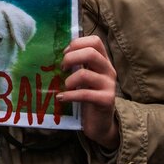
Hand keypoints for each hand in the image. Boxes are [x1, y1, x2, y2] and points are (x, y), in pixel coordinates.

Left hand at [59, 35, 118, 149]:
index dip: (77, 43)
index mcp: (103, 61)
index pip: (95, 41)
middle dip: (71, 58)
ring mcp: (109, 85)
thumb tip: (54, 52)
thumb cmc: (88, 96)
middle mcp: (109, 70)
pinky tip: (61, 98)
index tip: (65, 53)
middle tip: (62, 68)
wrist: (100, 123)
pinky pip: (84, 94)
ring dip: (69, 80)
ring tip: (65, 86)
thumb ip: (77, 64)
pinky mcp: (106, 100)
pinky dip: (69, 95)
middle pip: (90, 53)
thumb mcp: (84, 76)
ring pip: (85, 74)